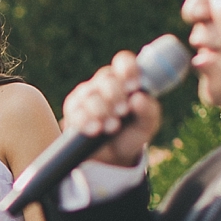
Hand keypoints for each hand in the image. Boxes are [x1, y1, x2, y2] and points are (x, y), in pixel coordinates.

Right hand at [63, 49, 162, 167]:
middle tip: (123, 111)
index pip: (123, 61)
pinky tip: (96, 130)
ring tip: (112, 128)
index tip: (133, 86)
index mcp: (124, 79)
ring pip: (91, 96)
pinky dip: (87, 122)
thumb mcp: (147, 124)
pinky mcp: (72, 111)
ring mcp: (86, 96)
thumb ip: (148, 110)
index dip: (128, 70)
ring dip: (103, 112)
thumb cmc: (131, 133)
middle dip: (116, 95)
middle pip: (106, 78)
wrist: (113, 158)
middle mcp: (103, 83)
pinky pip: (77, 112)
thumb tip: (138, 98)